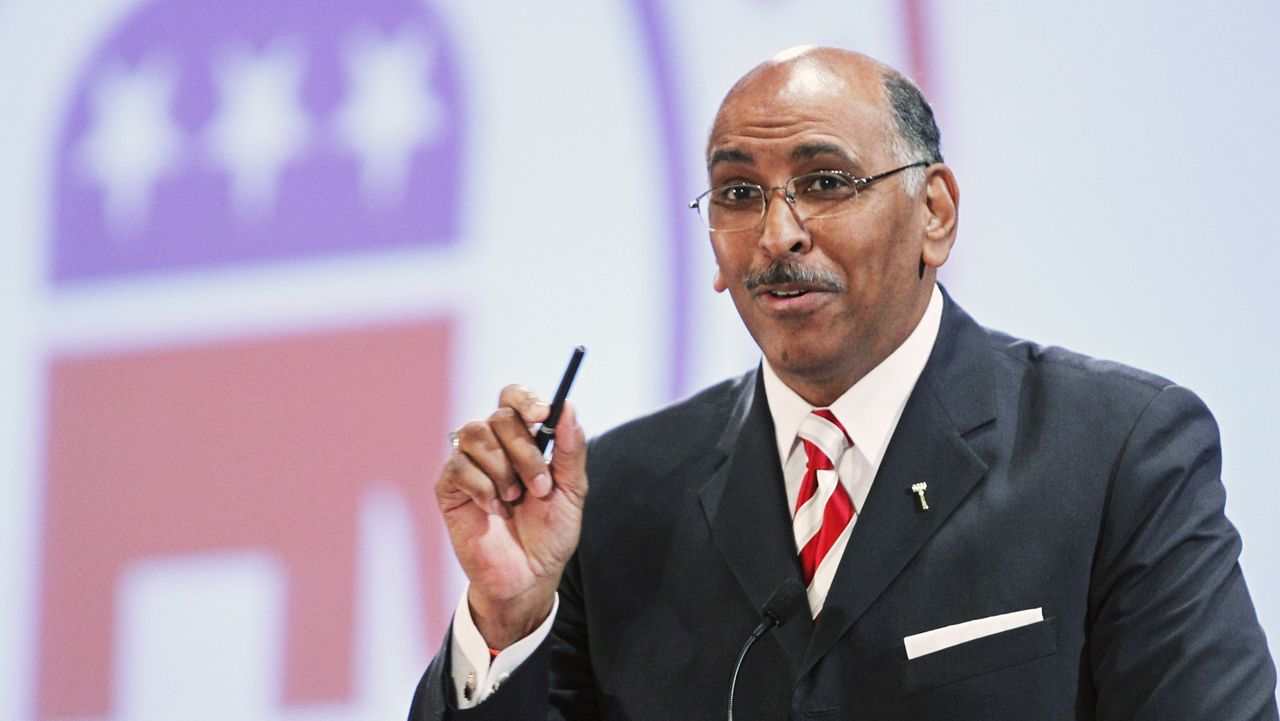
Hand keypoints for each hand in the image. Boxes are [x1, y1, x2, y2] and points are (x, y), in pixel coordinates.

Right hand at [436, 385, 587, 648]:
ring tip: (515, 499)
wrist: (530, 578)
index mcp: (522, 440)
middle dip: (524, 450)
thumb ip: (571, 449)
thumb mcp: (572, 490)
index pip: (513, 397)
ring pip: (476, 435)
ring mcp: (469, 465)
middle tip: (538, 487)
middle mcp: (493, 446)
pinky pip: (458, 467)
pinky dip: (482, 488)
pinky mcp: (449, 488)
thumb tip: (568, 405)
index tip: (542, 416)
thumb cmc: (551, 534)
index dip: (525, 399)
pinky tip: (494, 510)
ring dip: (503, 469)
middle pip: (499, 416)